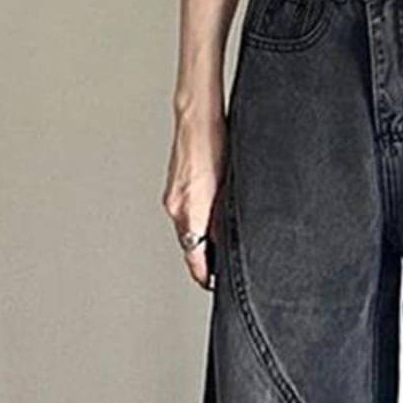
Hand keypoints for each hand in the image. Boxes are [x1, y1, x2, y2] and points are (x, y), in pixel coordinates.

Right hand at [162, 109, 226, 291]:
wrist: (196, 117)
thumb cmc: (216, 144)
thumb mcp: (229, 188)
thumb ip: (225, 221)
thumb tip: (228, 246)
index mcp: (191, 212)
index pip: (195, 260)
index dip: (207, 276)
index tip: (216, 285)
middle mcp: (177, 208)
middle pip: (191, 248)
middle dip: (206, 260)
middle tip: (223, 270)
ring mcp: (174, 198)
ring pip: (188, 231)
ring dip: (203, 241)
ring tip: (222, 246)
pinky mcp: (175, 189)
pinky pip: (186, 216)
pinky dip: (198, 223)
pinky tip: (213, 217)